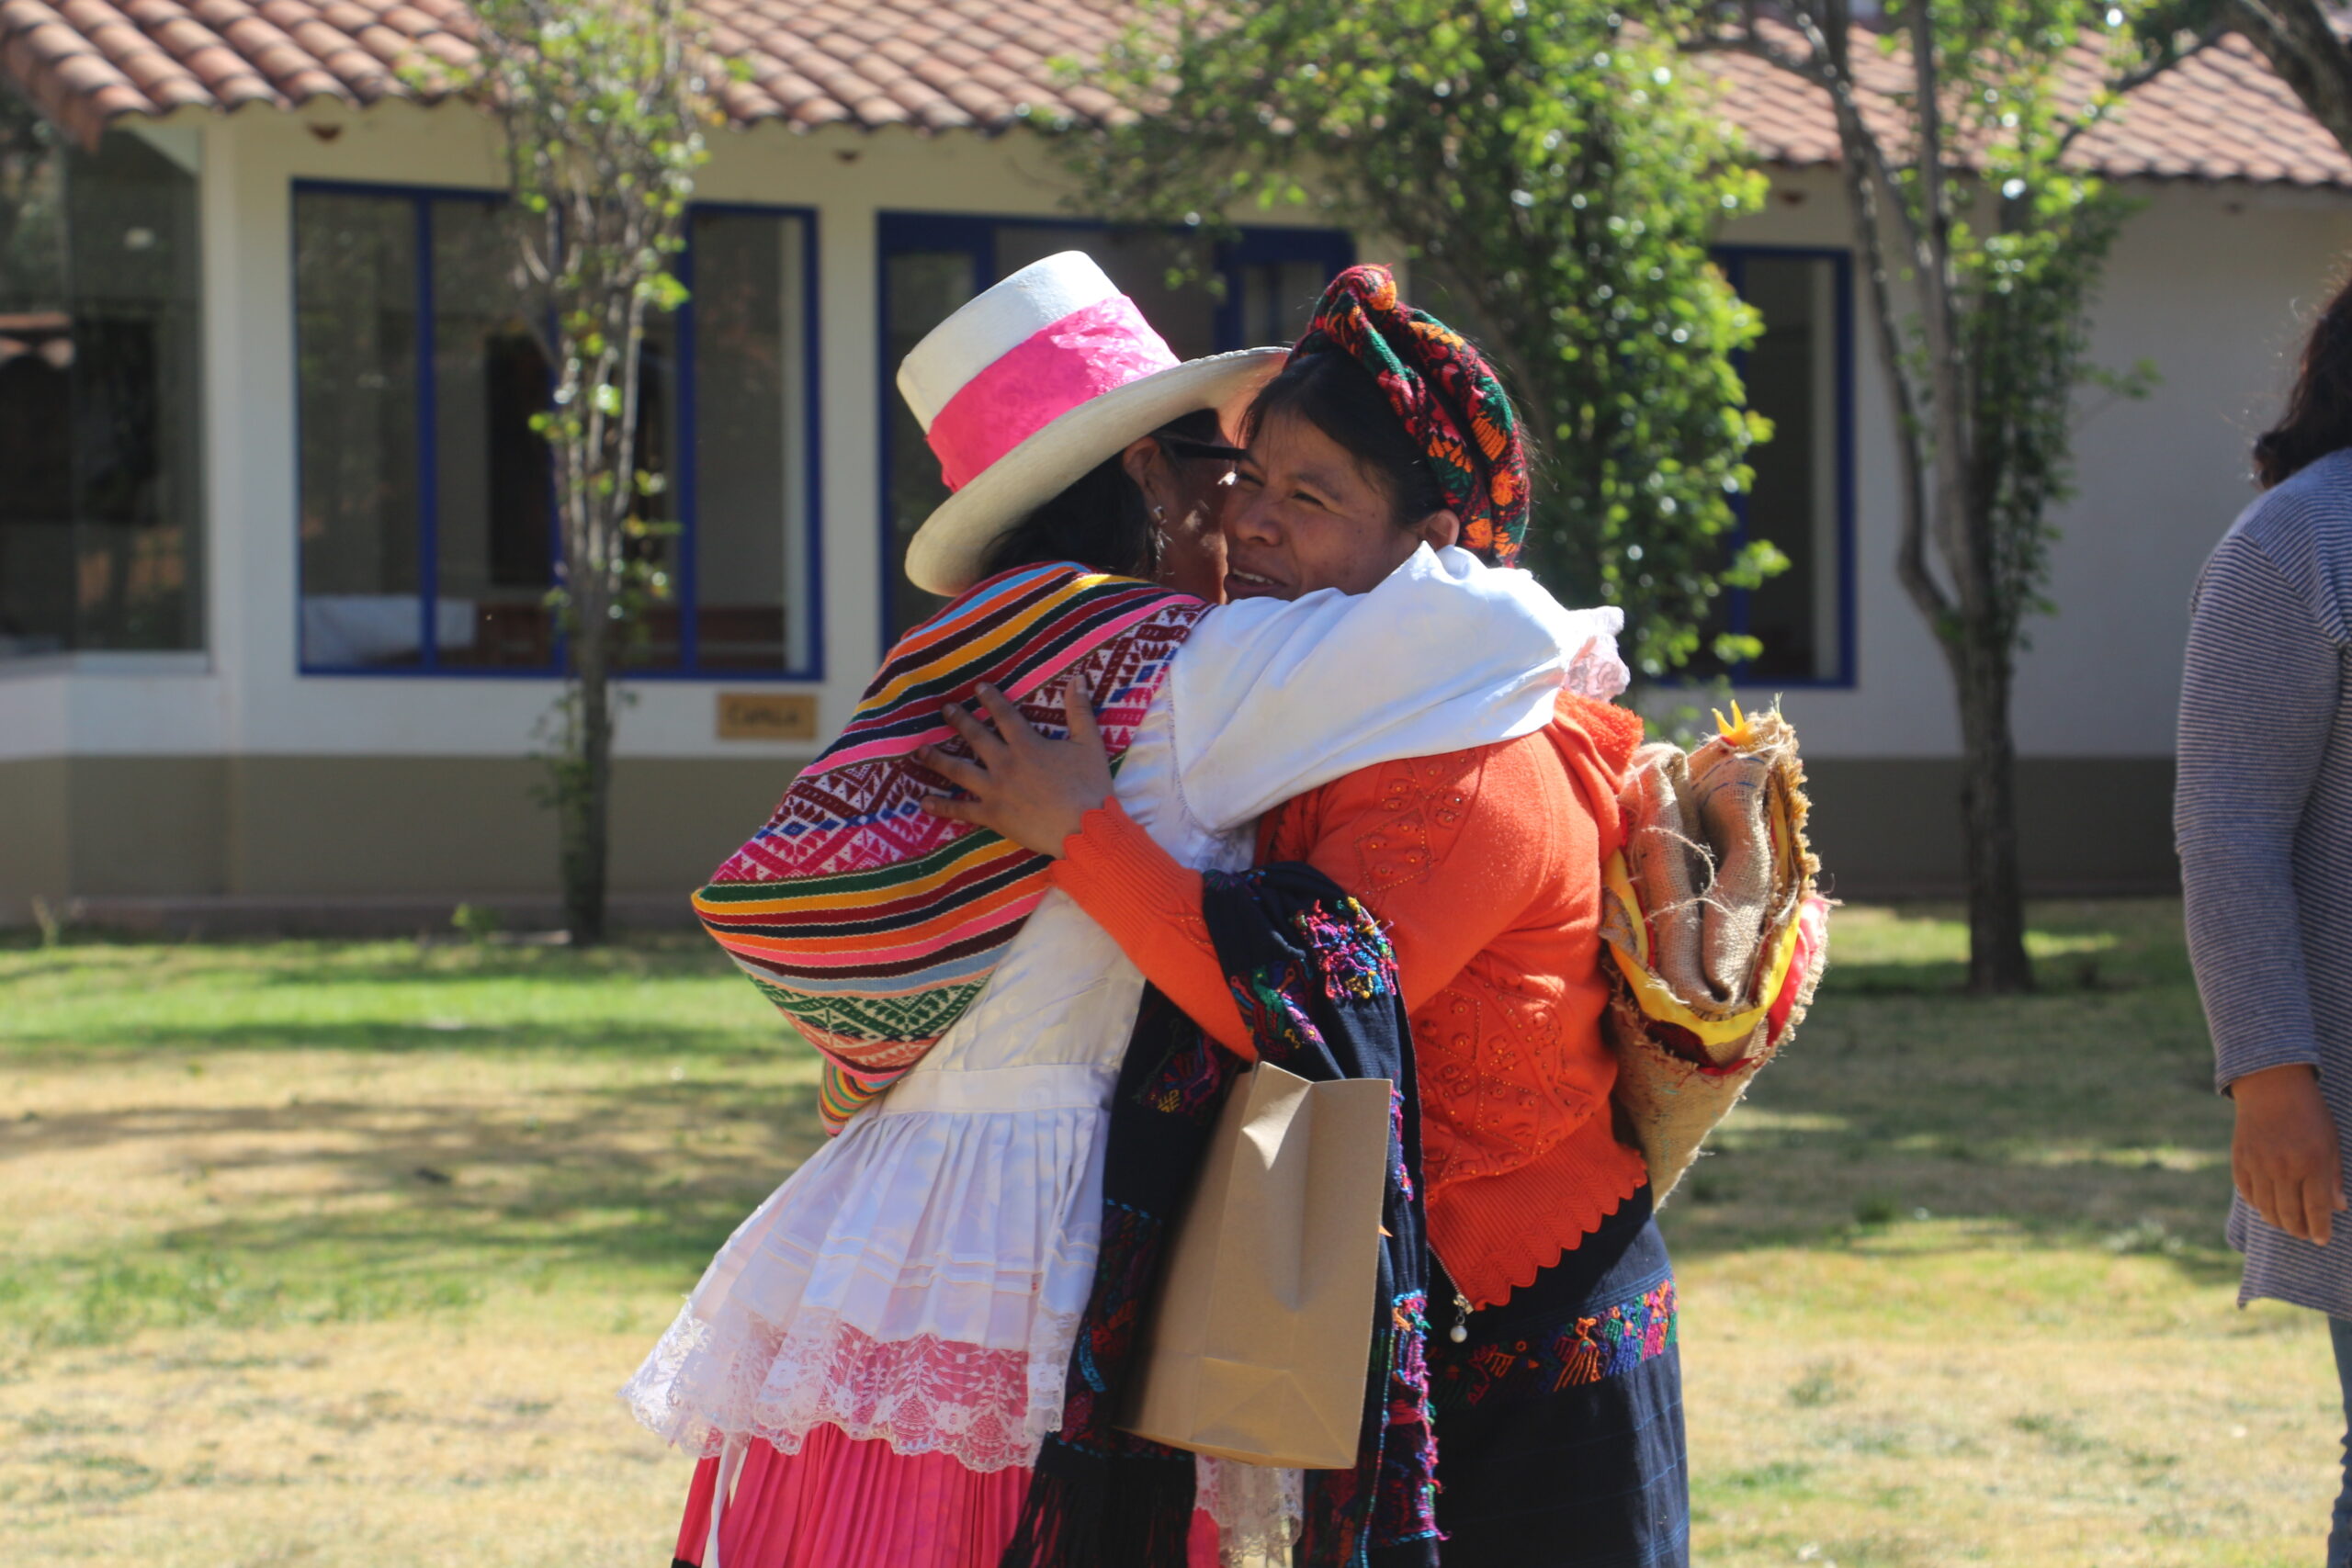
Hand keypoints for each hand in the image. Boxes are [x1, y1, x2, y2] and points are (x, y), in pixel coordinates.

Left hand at [914, 681, 1113, 856]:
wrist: (1084, 829)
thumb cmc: (1090, 787)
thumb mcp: (1090, 744)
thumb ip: (1080, 710)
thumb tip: (1077, 678)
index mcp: (1027, 744)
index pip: (1003, 714)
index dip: (990, 698)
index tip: (977, 687)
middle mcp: (1005, 763)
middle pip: (975, 736)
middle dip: (958, 720)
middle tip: (945, 710)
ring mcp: (994, 790)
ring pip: (958, 770)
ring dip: (937, 758)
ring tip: (920, 751)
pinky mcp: (992, 815)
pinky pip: (961, 809)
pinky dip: (941, 806)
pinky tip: (923, 802)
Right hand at [2231, 1063, 2346, 1244]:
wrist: (2271, 1086)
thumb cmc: (2309, 1113)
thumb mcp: (2331, 1142)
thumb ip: (2333, 1176)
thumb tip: (2339, 1207)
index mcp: (2312, 1163)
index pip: (2316, 1208)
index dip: (2320, 1229)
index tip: (2321, 1240)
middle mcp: (2284, 1167)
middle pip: (2290, 1213)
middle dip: (2298, 1229)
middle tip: (2304, 1234)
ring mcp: (2259, 1164)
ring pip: (2266, 1207)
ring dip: (2277, 1221)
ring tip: (2285, 1223)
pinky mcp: (2240, 1159)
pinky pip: (2247, 1192)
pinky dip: (2256, 1203)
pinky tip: (2264, 1205)